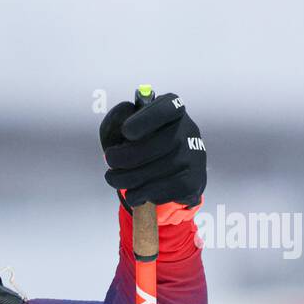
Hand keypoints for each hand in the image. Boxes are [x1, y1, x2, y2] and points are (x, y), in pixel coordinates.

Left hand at [99, 92, 205, 209]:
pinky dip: (139, 194)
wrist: (166, 176)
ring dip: (124, 179)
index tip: (126, 131)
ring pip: (153, 172)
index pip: (166, 108)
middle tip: (109, 161)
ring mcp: (194, 156)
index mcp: (173, 109)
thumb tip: (121, 127)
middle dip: (122, 157)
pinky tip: (134, 192)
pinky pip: (160, 191)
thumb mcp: (125, 126)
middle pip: (153, 145)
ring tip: (114, 178)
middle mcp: (189, 130)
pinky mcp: (192, 181)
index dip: (144, 120)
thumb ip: (118, 119)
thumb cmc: (139, 144)